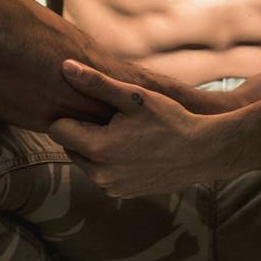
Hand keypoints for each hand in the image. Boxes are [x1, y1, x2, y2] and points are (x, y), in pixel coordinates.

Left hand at [48, 59, 223, 197]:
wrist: (203, 151)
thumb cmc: (170, 119)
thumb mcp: (134, 96)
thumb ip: (96, 83)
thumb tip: (64, 66)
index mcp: (98, 149)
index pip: (58, 129)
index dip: (70, 114)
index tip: (91, 106)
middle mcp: (100, 174)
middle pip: (69, 146)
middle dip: (82, 131)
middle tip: (111, 118)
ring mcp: (112, 187)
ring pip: (85, 161)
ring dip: (95, 147)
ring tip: (124, 132)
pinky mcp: (122, 193)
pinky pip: (102, 174)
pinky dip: (109, 162)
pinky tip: (132, 148)